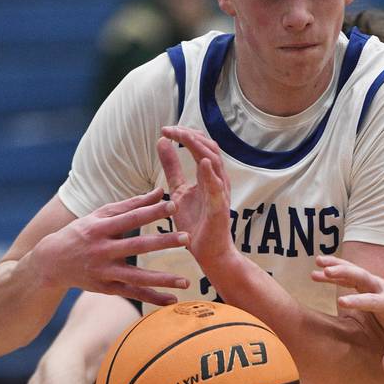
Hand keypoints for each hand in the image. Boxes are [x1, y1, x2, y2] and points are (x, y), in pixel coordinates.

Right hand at [36, 189, 190, 305]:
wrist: (52, 262)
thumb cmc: (82, 233)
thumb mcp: (100, 215)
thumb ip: (131, 204)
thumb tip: (160, 191)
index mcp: (100, 228)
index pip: (130, 218)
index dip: (152, 211)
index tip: (174, 205)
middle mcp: (102, 251)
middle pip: (136, 246)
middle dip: (162, 242)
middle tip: (187, 238)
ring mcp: (104, 272)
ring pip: (136, 277)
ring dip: (162, 280)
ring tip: (185, 282)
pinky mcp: (106, 288)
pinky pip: (133, 294)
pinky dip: (152, 298)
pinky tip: (172, 300)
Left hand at [158, 127, 235, 272]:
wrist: (209, 254)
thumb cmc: (196, 224)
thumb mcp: (178, 190)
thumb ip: (172, 167)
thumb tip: (162, 141)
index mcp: (208, 176)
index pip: (201, 145)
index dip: (185, 134)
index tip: (165, 129)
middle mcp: (217, 181)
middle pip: (210, 148)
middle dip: (190, 136)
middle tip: (170, 129)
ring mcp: (220, 194)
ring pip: (216, 162)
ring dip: (199, 148)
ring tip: (184, 137)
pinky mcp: (220, 209)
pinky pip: (218, 188)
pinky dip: (212, 174)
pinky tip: (203, 162)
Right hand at [312, 255, 383, 377]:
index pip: (375, 301)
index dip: (359, 301)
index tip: (340, 303)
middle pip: (364, 277)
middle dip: (345, 273)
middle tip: (326, 271)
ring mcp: (376, 285)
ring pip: (355, 271)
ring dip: (336, 266)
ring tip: (317, 263)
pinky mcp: (368, 284)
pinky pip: (350, 274)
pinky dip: (336, 269)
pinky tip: (319, 266)